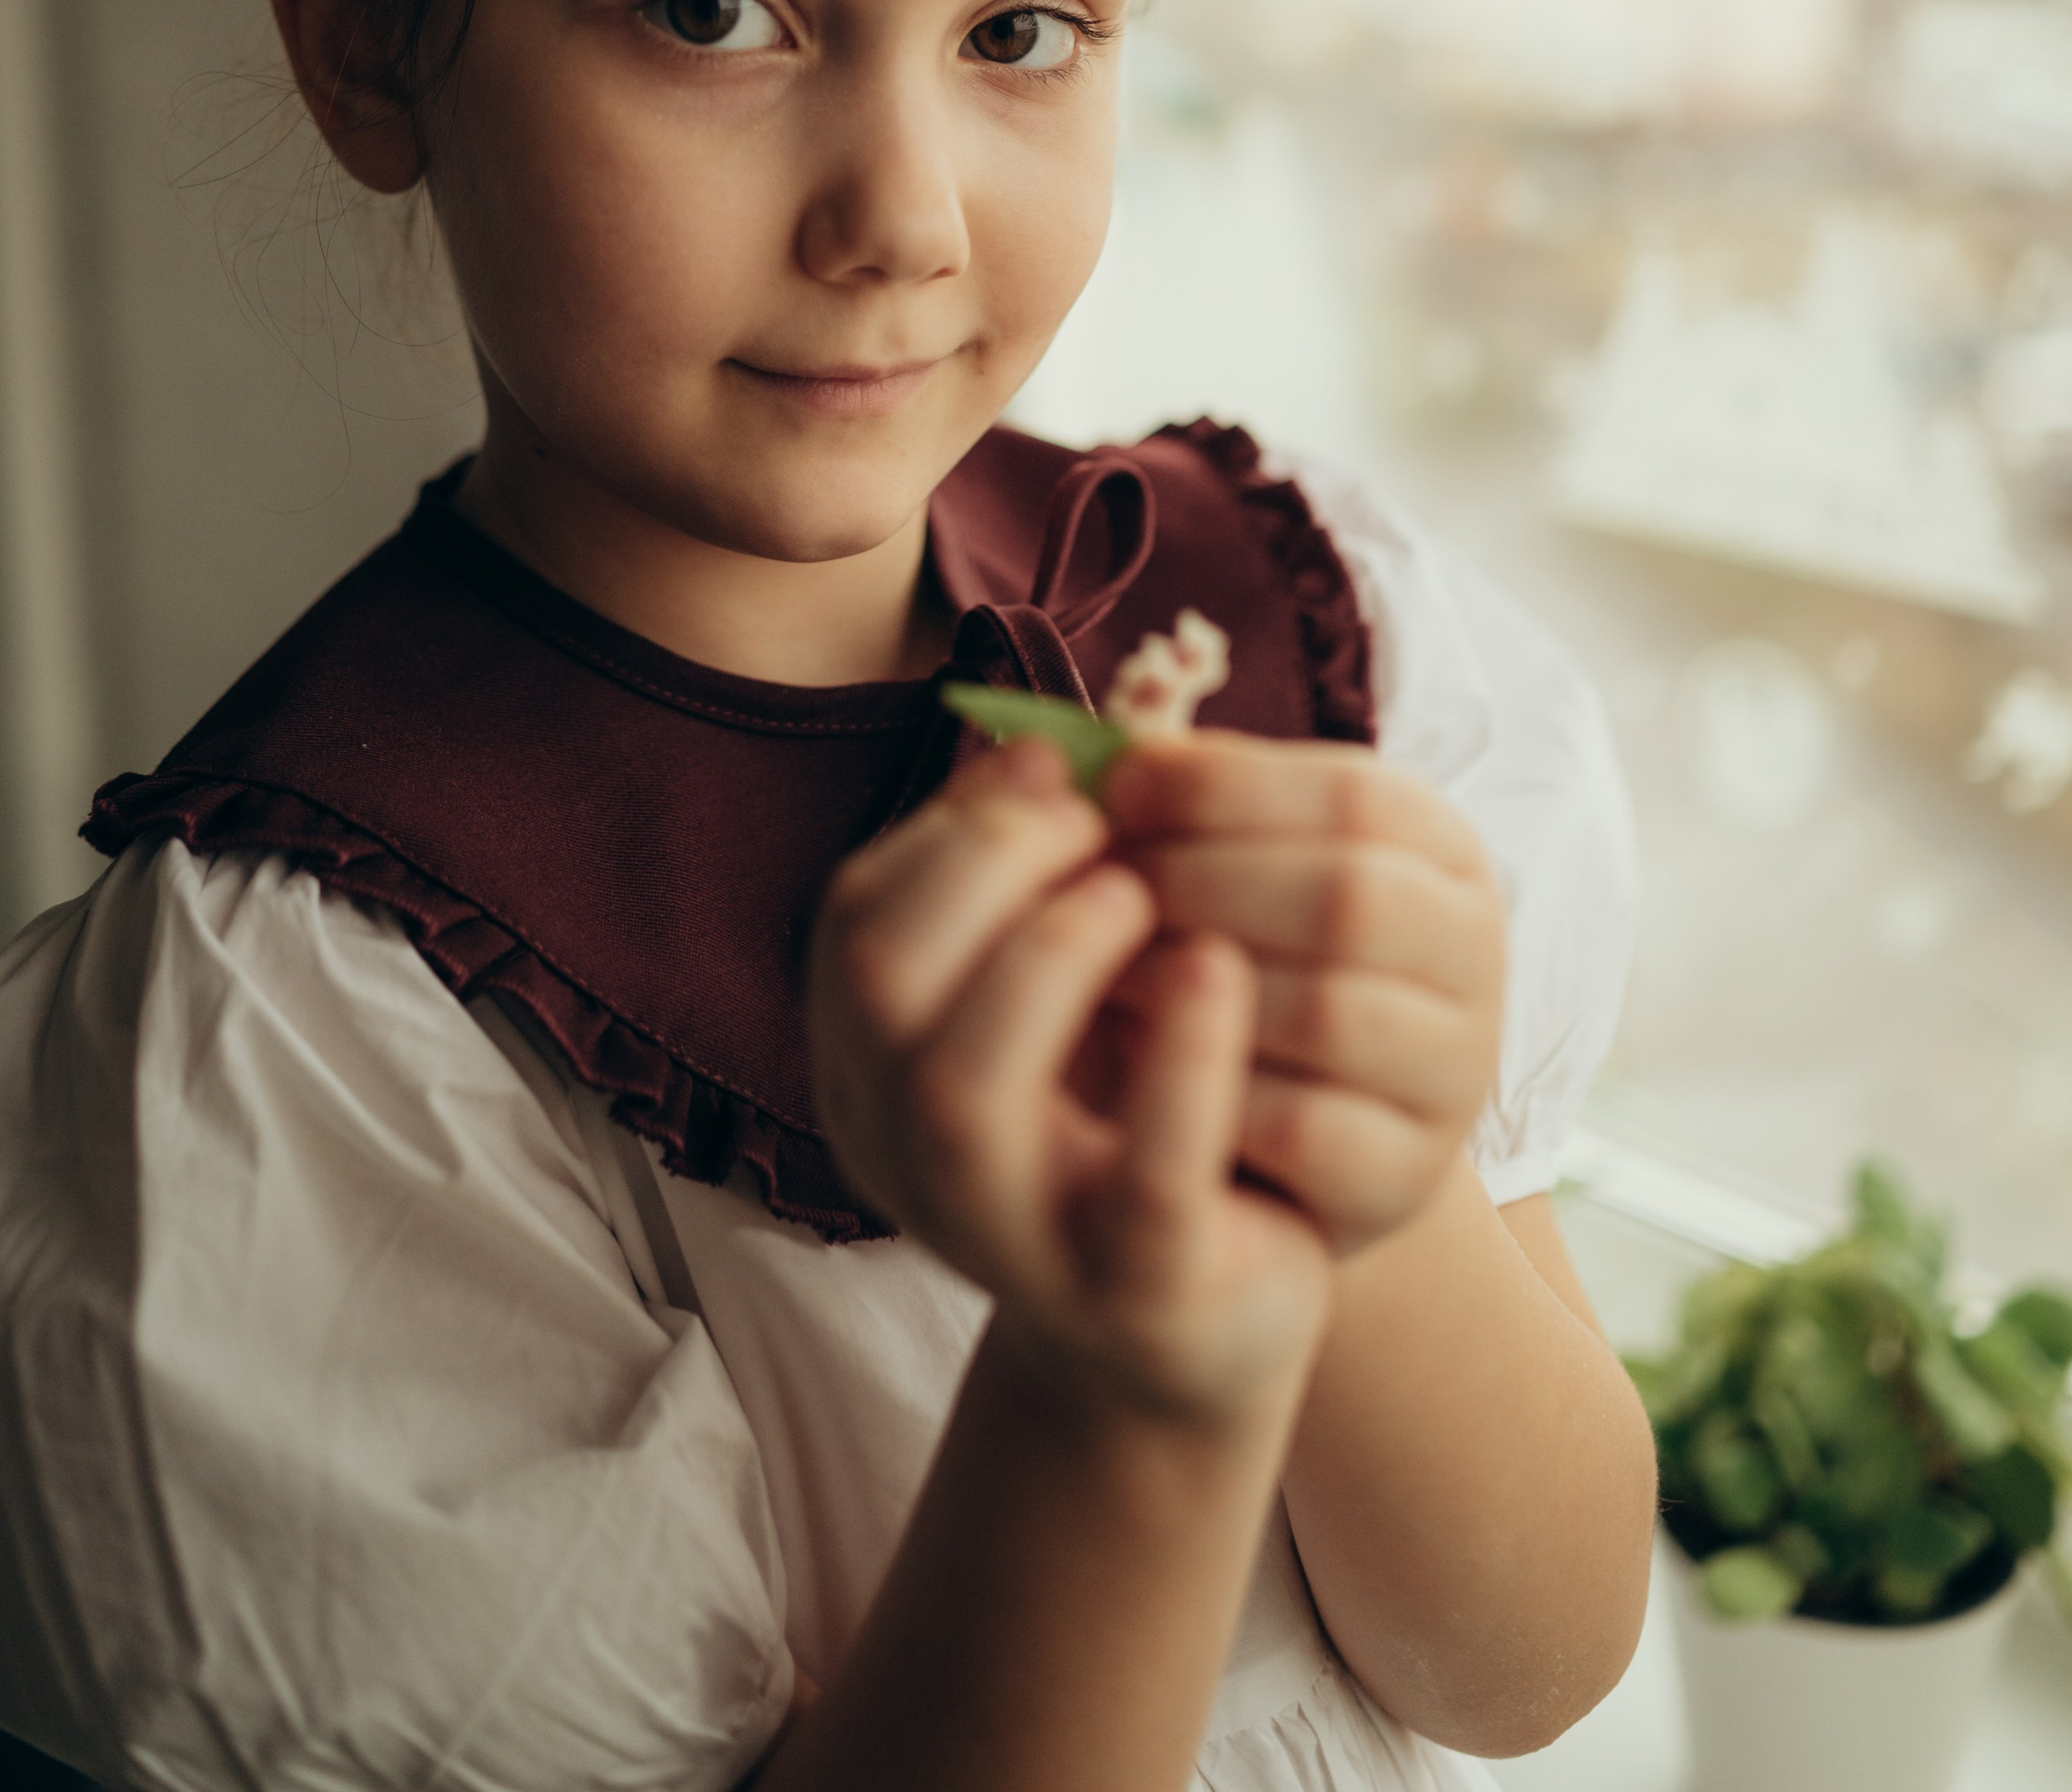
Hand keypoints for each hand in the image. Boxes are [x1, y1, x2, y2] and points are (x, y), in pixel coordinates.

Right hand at [810, 738, 1332, 1427]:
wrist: (1196, 1328)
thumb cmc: (1121, 1119)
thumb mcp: (1058, 995)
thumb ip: (1035, 883)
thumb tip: (1048, 743)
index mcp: (873, 1072)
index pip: (854, 920)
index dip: (955, 828)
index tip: (1061, 776)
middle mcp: (908, 1156)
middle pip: (880, 983)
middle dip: (989, 869)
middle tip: (1105, 831)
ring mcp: (1011, 1237)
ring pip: (964, 1090)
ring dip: (1052, 955)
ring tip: (1145, 897)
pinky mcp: (1135, 1291)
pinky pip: (1137, 1183)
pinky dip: (1178, 1065)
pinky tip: (1217, 974)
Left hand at [1100, 735, 1505, 1262]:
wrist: (1291, 1140)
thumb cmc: (1245, 959)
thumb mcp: (1240, 861)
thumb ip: (1192, 802)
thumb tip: (1105, 755)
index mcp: (1442, 850)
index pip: (1355, 796)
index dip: (1226, 786)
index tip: (1120, 790)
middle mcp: (1475, 953)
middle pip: (1348, 897)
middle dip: (1202, 883)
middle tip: (1101, 894)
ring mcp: (1456, 1072)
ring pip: (1330, 1012)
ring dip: (1198, 987)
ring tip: (1109, 975)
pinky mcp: (1410, 1175)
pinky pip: (1305, 1127)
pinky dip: (1213, 1091)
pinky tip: (1149, 1068)